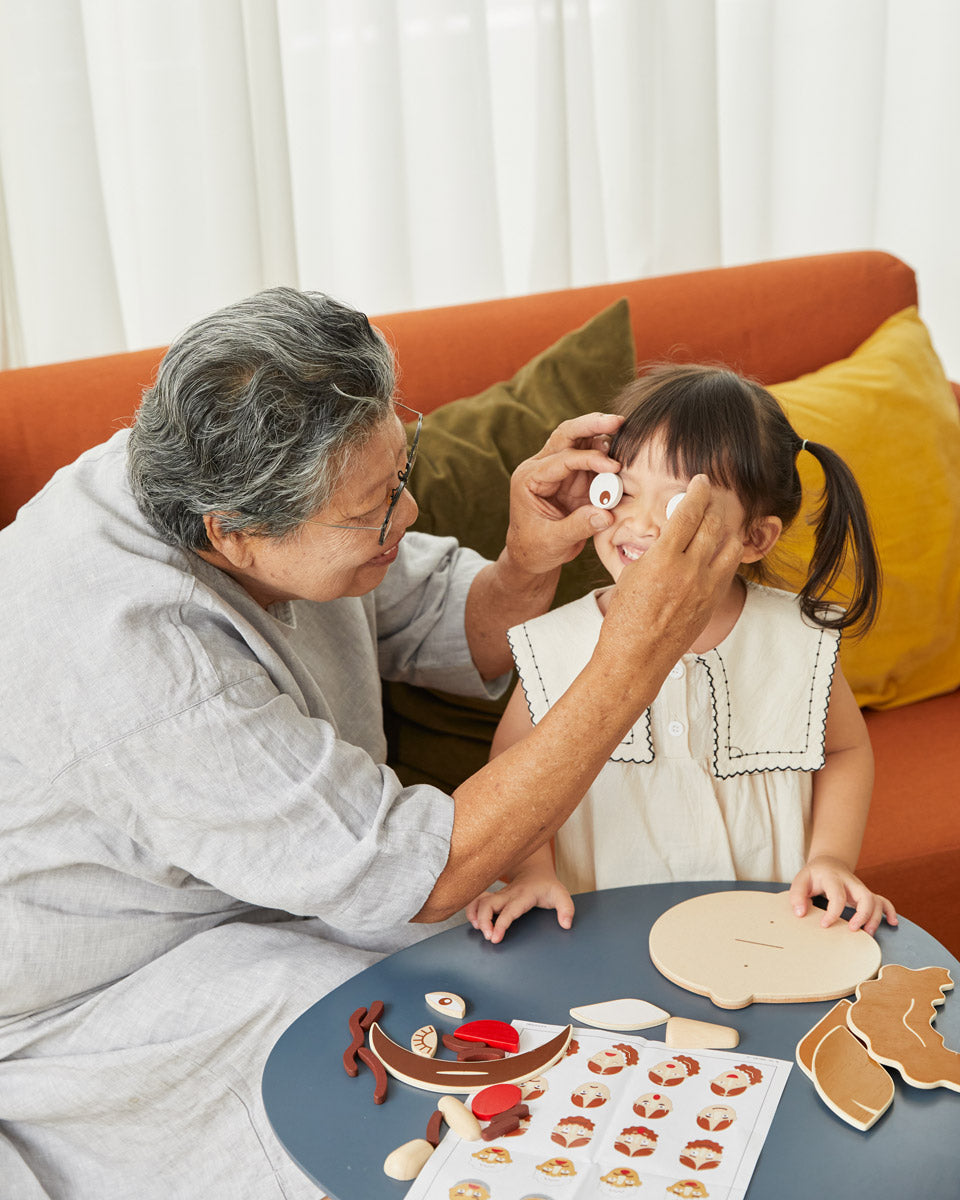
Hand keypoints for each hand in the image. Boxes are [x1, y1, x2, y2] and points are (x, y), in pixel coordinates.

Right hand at [466, 870, 575, 943]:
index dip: (501, 923)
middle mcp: (508, 894)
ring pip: (480, 900)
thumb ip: (566, 909)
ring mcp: (499, 894)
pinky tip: (474, 921)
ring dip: (474, 914)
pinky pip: (477, 900)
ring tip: (477, 928)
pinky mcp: (493, 896)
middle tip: (487, 936)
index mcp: (524, 895)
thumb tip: (566, 924)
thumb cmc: (547, 887)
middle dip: (484, 921)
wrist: (535, 872)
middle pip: (488, 903)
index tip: (495, 937)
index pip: (509, 910)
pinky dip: (471, 909)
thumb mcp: (561, 895)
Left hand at [504, 412, 624, 576]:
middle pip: (566, 435)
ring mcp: (560, 471)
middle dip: (591, 425)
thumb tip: (606, 514)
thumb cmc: (535, 549)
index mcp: (529, 478)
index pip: (562, 459)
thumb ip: (579, 526)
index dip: (590, 460)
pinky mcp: (575, 478)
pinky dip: (609, 455)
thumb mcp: (554, 541)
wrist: (532, 556)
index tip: (615, 468)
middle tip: (618, 421)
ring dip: (602, 435)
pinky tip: (625, 453)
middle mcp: (542, 467)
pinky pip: (593, 459)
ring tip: (625, 434)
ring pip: (580, 440)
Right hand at [597, 475, 743, 673]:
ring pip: (730, 544)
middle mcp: (690, 571)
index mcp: (663, 559)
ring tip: (718, 518)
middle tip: (711, 493)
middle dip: (713, 503)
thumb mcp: (632, 574)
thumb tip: (671, 535)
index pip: (688, 513)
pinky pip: (729, 567)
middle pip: (712, 524)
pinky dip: (727, 551)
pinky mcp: (713, 602)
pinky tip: (721, 547)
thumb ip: (655, 551)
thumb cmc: (624, 618)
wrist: (636, 658)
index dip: (697, 491)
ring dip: (725, 527)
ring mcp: (706, 588)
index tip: (700, 481)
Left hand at [789, 855, 898, 935]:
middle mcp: (851, 882)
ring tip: (868, 933)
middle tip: (853, 930)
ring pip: (875, 901)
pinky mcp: (866, 894)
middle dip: (863, 915)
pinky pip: (883, 901)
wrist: (828, 863)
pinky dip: (890, 911)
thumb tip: (800, 913)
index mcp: (833, 878)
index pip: (837, 895)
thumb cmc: (814, 875)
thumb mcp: (800, 880)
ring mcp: (860, 888)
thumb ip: (797, 895)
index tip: (824, 925)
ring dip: (875, 918)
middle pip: (865, 896)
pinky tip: (892, 923)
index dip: (833, 912)